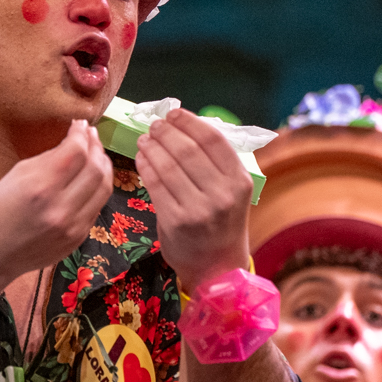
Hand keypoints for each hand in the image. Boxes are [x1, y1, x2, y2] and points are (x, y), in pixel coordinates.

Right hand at [0, 118, 113, 284]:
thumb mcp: (17, 174)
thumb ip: (49, 157)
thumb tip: (75, 141)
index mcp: (40, 187)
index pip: (76, 152)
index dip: (82, 133)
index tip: (81, 125)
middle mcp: (60, 208)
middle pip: (96, 168)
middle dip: (96, 147)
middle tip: (90, 137)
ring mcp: (73, 227)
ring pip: (104, 189)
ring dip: (103, 167)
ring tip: (96, 156)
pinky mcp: (78, 238)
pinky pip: (97, 207)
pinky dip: (96, 189)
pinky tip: (90, 180)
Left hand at [135, 108, 251, 285]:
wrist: (217, 267)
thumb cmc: (221, 222)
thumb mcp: (231, 191)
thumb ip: (215, 163)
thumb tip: (185, 125)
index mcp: (240, 181)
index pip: (213, 139)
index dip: (189, 122)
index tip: (173, 114)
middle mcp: (222, 194)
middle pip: (187, 150)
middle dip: (165, 133)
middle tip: (154, 126)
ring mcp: (199, 209)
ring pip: (167, 166)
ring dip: (151, 147)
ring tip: (144, 140)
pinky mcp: (175, 221)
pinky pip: (155, 185)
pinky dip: (145, 167)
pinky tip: (141, 159)